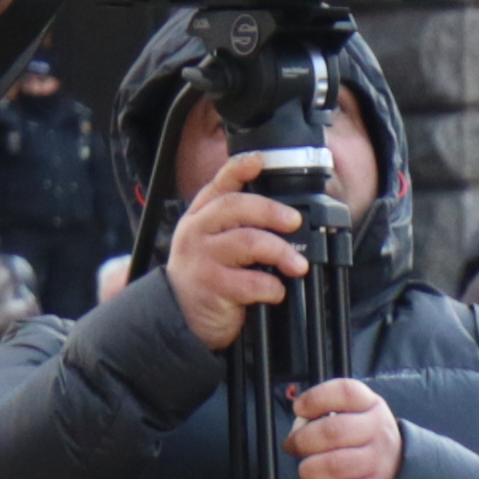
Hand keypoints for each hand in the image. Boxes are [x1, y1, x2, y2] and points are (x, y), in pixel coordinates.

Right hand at [164, 152, 318, 355]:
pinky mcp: (210, 286)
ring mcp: (200, 258)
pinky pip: (250, 282)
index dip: (238, 169)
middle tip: (295, 222)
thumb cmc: (207, 276)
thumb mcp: (213, 244)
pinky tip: (276, 292)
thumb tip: (286, 217)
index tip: (259, 160)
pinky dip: (271, 287)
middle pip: (235, 207)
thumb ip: (238, 226)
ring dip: (280, 251)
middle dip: (271, 211)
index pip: (218, 186)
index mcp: (199, 216)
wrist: (181, 318)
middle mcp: (196, 231)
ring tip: (297, 265)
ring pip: (247, 242)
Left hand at [289, 378, 400, 478]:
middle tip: (293, 446)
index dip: (316, 398)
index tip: (299, 408)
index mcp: (371, 406)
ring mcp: (378, 462)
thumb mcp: (352, 415)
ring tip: (307, 470)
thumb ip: (321, 416)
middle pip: (333, 431)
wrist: (397, 469)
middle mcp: (378, 431)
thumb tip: (297, 433)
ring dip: (309, 470)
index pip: (345, 392)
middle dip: (302, 440)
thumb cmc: (361, 438)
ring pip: (334, 465)